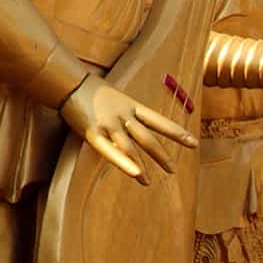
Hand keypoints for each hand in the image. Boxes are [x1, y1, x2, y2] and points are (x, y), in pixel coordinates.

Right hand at [60, 73, 192, 181]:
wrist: (69, 81)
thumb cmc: (91, 90)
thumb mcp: (115, 98)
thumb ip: (126, 113)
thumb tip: (137, 127)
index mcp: (131, 105)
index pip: (159, 120)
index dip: (177, 132)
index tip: (193, 143)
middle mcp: (124, 115)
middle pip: (148, 137)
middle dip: (161, 154)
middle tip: (173, 170)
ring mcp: (109, 123)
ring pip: (131, 147)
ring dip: (142, 165)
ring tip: (149, 182)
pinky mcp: (93, 132)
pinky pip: (109, 150)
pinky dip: (124, 162)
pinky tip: (135, 174)